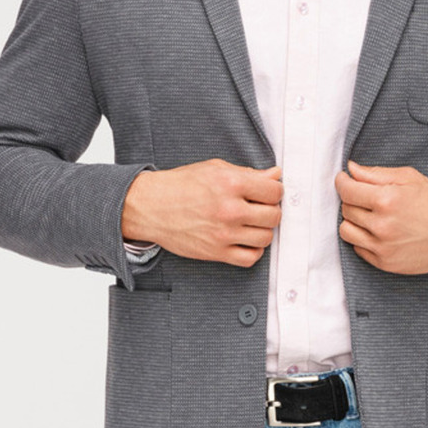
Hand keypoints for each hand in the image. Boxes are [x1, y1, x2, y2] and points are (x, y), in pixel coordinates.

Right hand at [122, 160, 282, 266]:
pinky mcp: (216, 252)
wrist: (151, 206)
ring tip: (251, 224)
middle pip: (274, 216)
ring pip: (265, 238)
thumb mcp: (214, 169)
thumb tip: (275, 175)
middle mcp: (229, 209)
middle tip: (260, 208)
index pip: (274, 191)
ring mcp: (224, 234)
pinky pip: (250, 258)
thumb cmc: (181, 185)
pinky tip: (245, 240)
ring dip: (262, 231)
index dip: (274, 191)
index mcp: (231, 183)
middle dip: (270, 211)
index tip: (268, 192)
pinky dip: (253, 251)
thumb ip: (248, 173)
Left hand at [335, 161, 427, 274]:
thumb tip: (351, 170)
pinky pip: (358, 248)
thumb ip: (376, 174)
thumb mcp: (410, 178)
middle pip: (346, 209)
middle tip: (366, 197)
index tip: (344, 179)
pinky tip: (377, 231)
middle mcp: (382, 225)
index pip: (347, 190)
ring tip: (368, 215)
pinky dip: (362, 238)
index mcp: (387, 200)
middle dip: (352, 200)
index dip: (342, 182)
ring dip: (353, 221)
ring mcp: (382, 247)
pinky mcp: (384, 263)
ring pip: (346, 231)